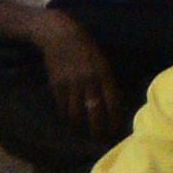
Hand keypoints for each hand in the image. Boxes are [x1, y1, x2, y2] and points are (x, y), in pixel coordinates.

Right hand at [31, 12, 124, 141]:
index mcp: (103, 72)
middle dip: (98, 129)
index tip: (116, 131)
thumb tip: (112, 102)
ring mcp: (71, 83)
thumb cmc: (84, 45)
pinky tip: (70, 120)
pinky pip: (62, 106)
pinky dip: (66, 116)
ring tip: (83, 132)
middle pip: (94, 111)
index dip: (114, 119)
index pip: (112, 102)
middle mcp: (88, 79)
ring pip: (76, 113)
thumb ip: (106, 80)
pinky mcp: (56, 84)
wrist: (59, 33)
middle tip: (99, 138)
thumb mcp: (101, 59)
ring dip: (80, 126)